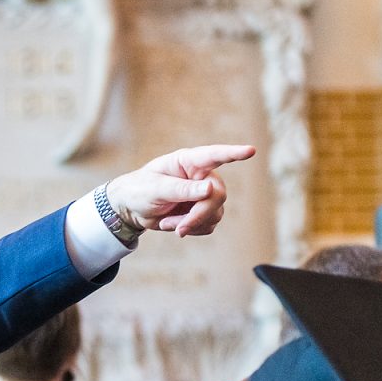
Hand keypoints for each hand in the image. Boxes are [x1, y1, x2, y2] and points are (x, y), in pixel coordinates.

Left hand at [105, 144, 256, 237]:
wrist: (132, 209)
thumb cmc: (140, 190)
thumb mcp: (155, 188)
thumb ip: (181, 189)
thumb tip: (210, 189)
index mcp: (189, 162)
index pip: (214, 155)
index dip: (233, 153)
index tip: (249, 151)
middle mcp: (202, 176)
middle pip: (217, 196)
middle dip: (199, 214)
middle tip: (179, 228)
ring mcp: (205, 195)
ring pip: (215, 213)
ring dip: (191, 224)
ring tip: (167, 223)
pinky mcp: (203, 212)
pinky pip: (208, 225)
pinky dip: (191, 229)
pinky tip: (174, 226)